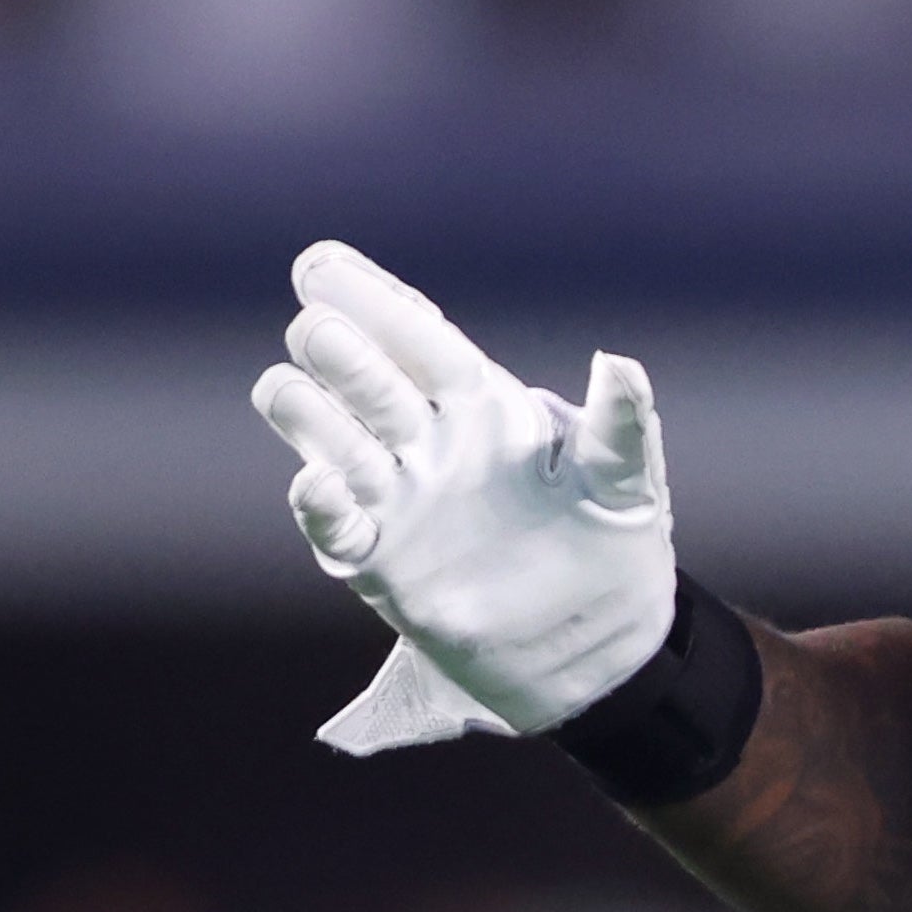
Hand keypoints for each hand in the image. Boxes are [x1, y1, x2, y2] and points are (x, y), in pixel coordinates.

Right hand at [251, 243, 677, 750]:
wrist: (596, 646)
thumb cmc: (611, 545)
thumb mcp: (627, 483)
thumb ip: (621, 425)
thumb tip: (620, 362)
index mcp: (483, 405)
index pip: (419, 338)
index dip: (371, 299)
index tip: (320, 265)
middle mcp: (429, 441)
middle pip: (369, 382)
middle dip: (340, 354)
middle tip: (317, 332)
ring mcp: (399, 498)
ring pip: (334, 441)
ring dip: (309, 416)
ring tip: (284, 388)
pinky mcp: (381, 560)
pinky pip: (336, 525)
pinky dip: (320, 504)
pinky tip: (315, 482)